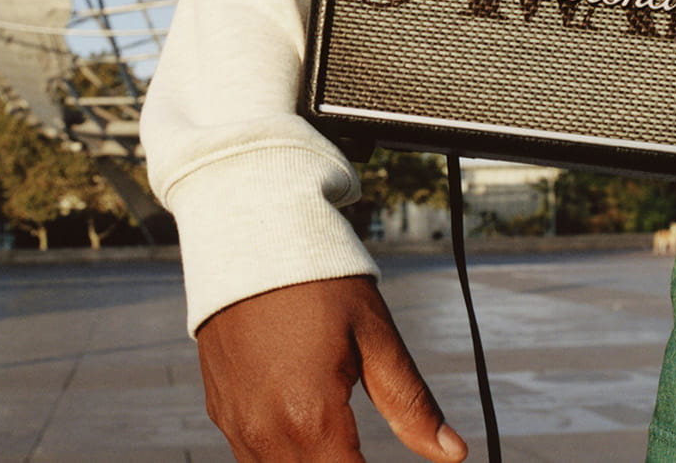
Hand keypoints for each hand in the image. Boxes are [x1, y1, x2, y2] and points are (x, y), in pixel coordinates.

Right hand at [196, 275, 466, 461]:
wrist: (246, 234)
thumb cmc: (318, 280)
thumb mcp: (375, 336)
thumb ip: (411, 404)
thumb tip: (454, 454)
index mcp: (311, 418)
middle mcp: (266, 432)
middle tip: (362, 451)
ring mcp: (237, 423)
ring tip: (341, 446)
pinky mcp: (221, 409)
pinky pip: (252, 456)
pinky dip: (283, 456)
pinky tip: (307, 435)